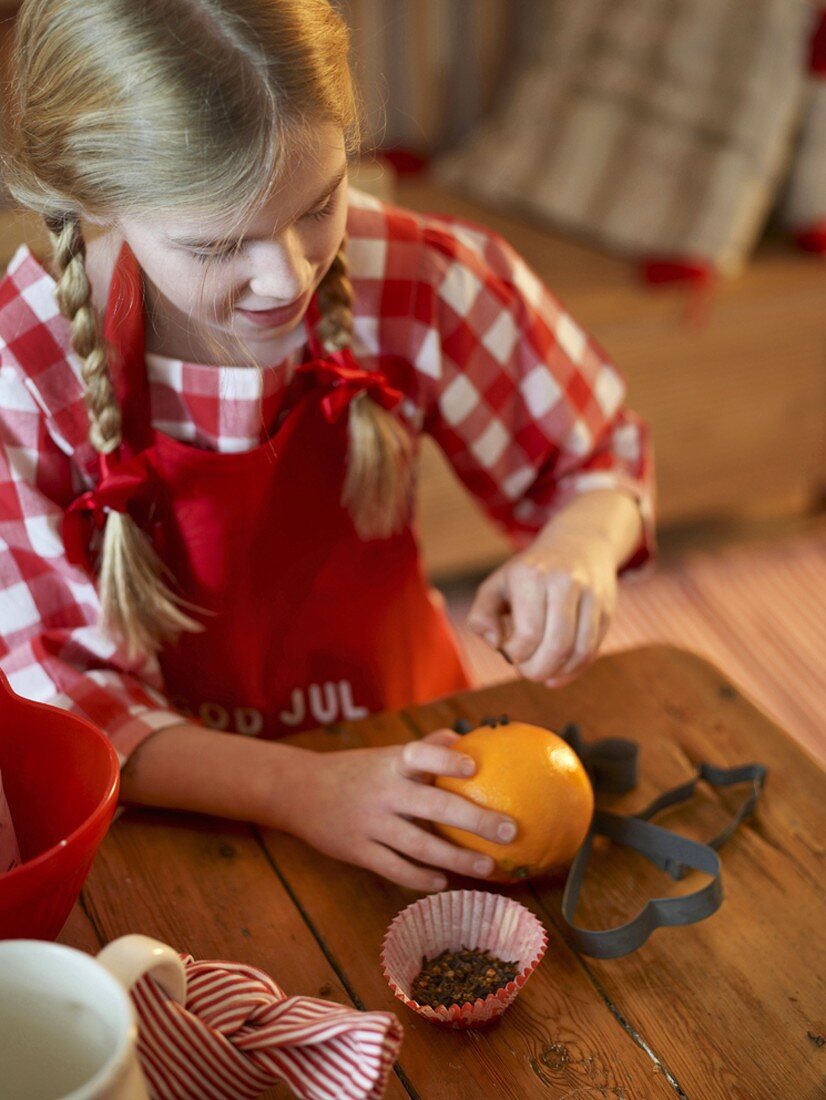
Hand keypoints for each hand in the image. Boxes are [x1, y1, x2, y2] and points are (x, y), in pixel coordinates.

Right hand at [279, 730, 516, 891]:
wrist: (299, 791)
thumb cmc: (357, 770)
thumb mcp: (386, 754)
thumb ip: (425, 746)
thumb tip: (467, 735)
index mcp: (392, 762)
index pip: (421, 754)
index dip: (447, 758)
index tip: (475, 766)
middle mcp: (383, 791)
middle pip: (433, 806)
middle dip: (475, 820)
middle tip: (510, 830)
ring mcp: (370, 823)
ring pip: (419, 845)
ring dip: (456, 859)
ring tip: (487, 867)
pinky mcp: (358, 851)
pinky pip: (394, 869)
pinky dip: (420, 878)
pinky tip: (444, 882)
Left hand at [467, 526, 617, 686]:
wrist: (578, 543)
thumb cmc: (529, 573)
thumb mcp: (496, 585)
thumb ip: (481, 615)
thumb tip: (495, 644)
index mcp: (532, 576)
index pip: (528, 634)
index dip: (516, 655)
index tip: (509, 653)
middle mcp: (565, 582)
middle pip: (557, 646)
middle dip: (538, 670)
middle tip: (526, 671)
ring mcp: (590, 595)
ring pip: (580, 651)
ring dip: (558, 673)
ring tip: (543, 673)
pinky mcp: (606, 608)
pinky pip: (593, 649)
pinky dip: (575, 669)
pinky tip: (560, 672)